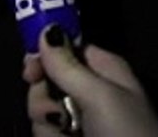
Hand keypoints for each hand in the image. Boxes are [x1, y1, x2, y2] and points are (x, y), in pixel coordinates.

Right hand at [23, 27, 157, 136]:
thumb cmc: (127, 133)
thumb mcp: (100, 96)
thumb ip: (69, 66)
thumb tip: (47, 30)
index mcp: (104, 69)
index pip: (65, 49)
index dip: (45, 57)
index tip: (30, 71)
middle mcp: (90, 92)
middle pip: (46, 83)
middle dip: (43, 101)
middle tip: (58, 115)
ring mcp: (80, 120)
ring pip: (42, 114)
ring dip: (49, 128)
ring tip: (71, 136)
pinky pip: (47, 134)